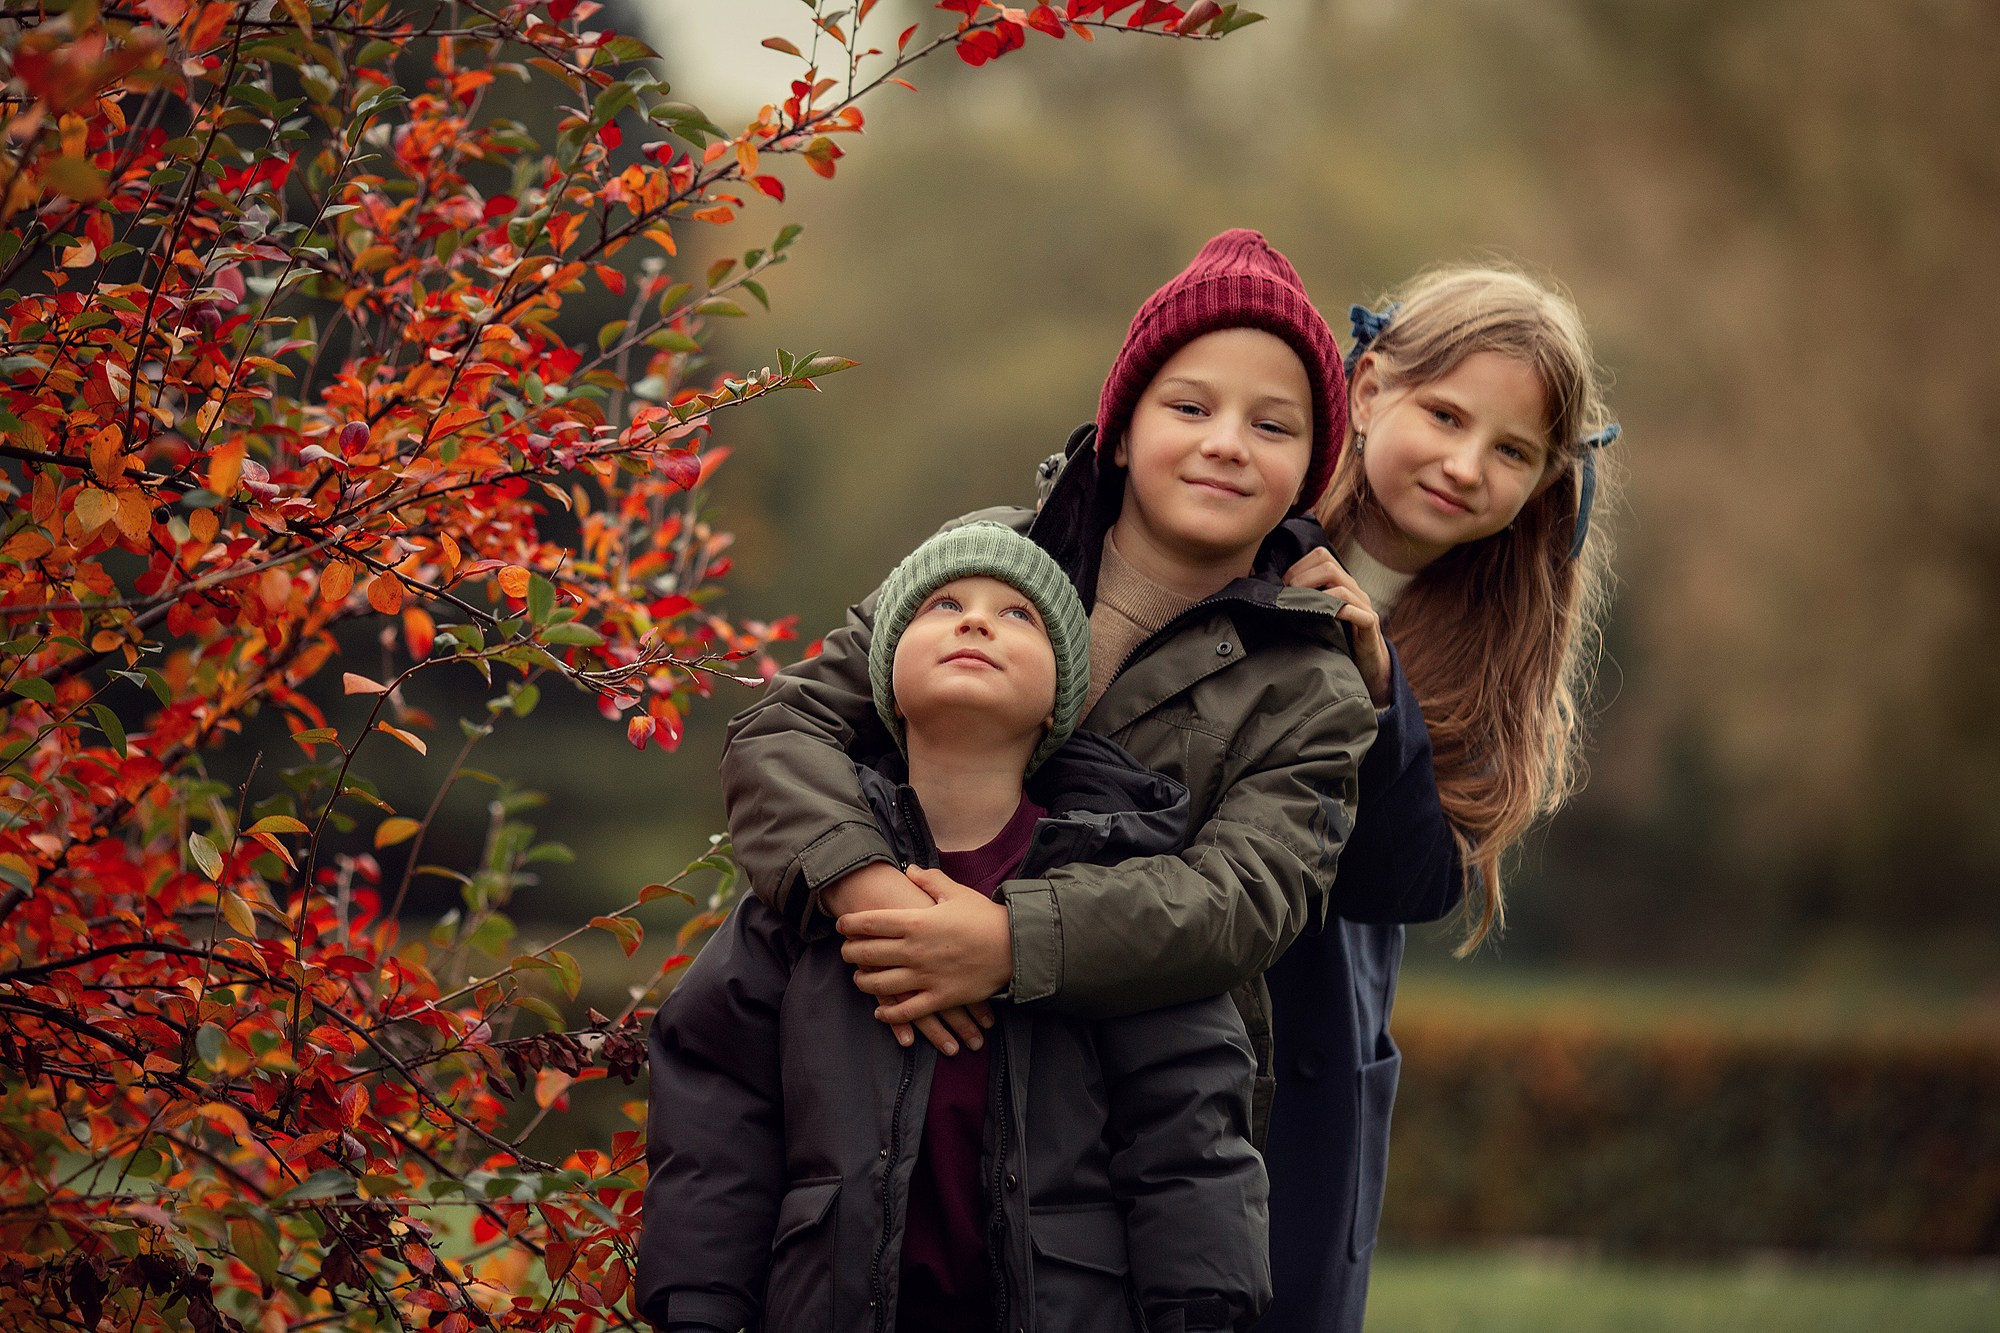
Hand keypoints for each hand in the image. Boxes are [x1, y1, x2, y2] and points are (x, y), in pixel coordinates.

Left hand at [839, 866, 1009, 1046]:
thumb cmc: (985, 917)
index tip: (841, 924)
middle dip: (850, 952)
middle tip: (845, 951)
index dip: (850, 924)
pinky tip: (880, 1011)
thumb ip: (929, 880)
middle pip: (868, 953)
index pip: (870, 923)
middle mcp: (915, 950)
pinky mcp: (939, 997)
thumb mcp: (956, 892)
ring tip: (859, 978)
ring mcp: (925, 976)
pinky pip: (907, 1011)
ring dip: (863, 981)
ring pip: (880, 984)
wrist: (1015, 947)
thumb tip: (909, 870)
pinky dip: (889, 1014)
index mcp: (917, 922)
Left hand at [1285, 546, 1392, 706]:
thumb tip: (1270, 594)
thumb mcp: (1319, 615)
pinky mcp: (1370, 625)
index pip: (1321, 556)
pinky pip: (1359, 614)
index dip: (1298, 567)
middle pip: (1329, 567)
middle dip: (1302, 579)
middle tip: (1288, 597)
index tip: (1282, 585)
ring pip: (1343, 588)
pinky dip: (1341, 612)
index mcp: (1341, 582)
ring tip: (1300, 608)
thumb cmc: (1337, 639)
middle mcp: (1354, 590)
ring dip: (1317, 596)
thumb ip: (1304, 602)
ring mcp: (1364, 606)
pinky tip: (1325, 618)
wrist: (1368, 664)